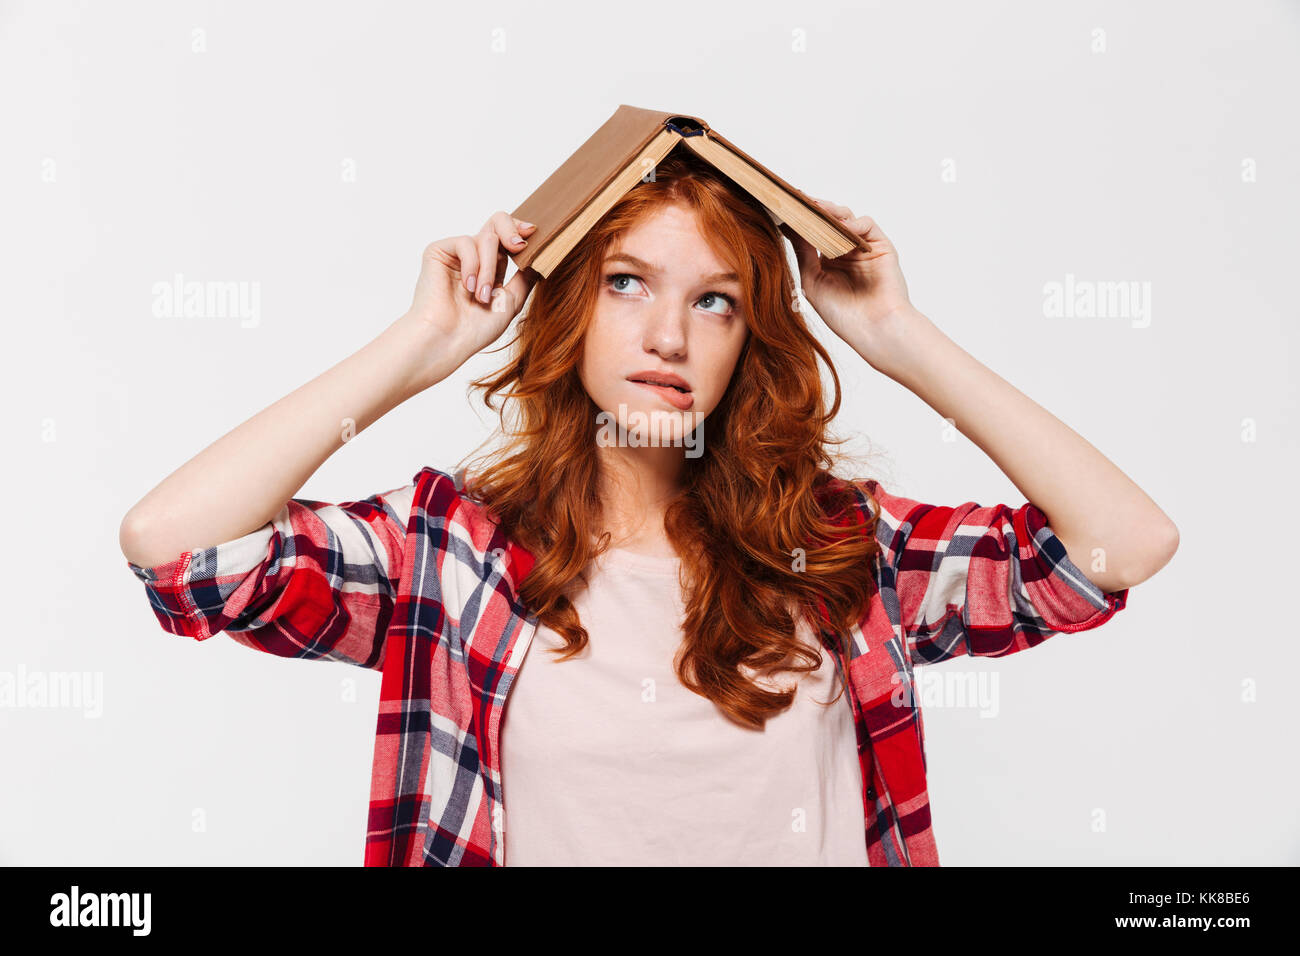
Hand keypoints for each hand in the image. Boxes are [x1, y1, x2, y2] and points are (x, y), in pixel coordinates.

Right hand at [403, 211, 539, 365]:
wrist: (448, 341)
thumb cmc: (476, 329)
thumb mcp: (511, 301)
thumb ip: (525, 277)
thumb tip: (542, 256)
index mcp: (493, 267)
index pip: (509, 237)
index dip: (521, 230)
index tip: (533, 233)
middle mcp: (476, 256)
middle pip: (497, 221)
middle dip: (511, 231)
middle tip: (518, 246)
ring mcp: (457, 253)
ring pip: (486, 238)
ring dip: (489, 270)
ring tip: (481, 296)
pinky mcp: (438, 251)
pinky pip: (465, 243)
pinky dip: (472, 266)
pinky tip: (467, 287)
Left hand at [780, 199, 913, 367]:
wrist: (874, 330)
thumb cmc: (844, 314)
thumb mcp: (813, 281)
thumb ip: (803, 253)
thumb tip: (789, 227)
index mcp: (827, 260)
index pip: (810, 232)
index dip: (797, 221)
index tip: (779, 208)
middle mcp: (844, 250)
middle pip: (827, 221)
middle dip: (811, 210)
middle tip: (794, 199)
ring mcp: (862, 247)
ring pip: (845, 219)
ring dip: (829, 212)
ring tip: (813, 208)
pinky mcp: (880, 246)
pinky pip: (866, 226)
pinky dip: (853, 223)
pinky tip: (840, 227)